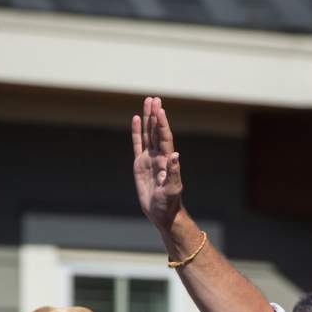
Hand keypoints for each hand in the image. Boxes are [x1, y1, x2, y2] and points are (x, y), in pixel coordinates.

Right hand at [132, 96, 183, 230]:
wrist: (161, 213)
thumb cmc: (169, 203)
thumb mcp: (172, 189)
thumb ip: (174, 172)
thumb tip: (175, 155)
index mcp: (167, 160)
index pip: (164, 138)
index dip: (162, 124)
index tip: (160, 109)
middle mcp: (159, 156)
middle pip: (156, 131)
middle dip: (156, 115)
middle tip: (154, 98)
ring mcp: (149, 159)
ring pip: (148, 134)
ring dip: (148, 119)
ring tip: (148, 102)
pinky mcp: (140, 164)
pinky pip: (138, 144)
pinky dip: (137, 132)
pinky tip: (136, 119)